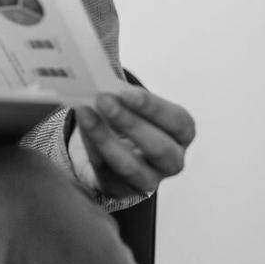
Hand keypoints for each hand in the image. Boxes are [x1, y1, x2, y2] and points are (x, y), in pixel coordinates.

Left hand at [70, 85, 195, 197]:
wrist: (113, 145)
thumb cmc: (128, 116)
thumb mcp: (133, 102)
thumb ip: (123, 89)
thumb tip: (100, 73)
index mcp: (182, 134)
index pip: (178, 123)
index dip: (153, 107)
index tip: (126, 92)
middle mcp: (172, 161)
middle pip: (159, 148)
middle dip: (129, 123)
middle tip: (103, 99)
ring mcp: (148, 180)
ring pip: (130, 166)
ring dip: (105, 138)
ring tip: (85, 112)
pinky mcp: (120, 190)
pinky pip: (105, 171)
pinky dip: (91, 147)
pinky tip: (82, 127)